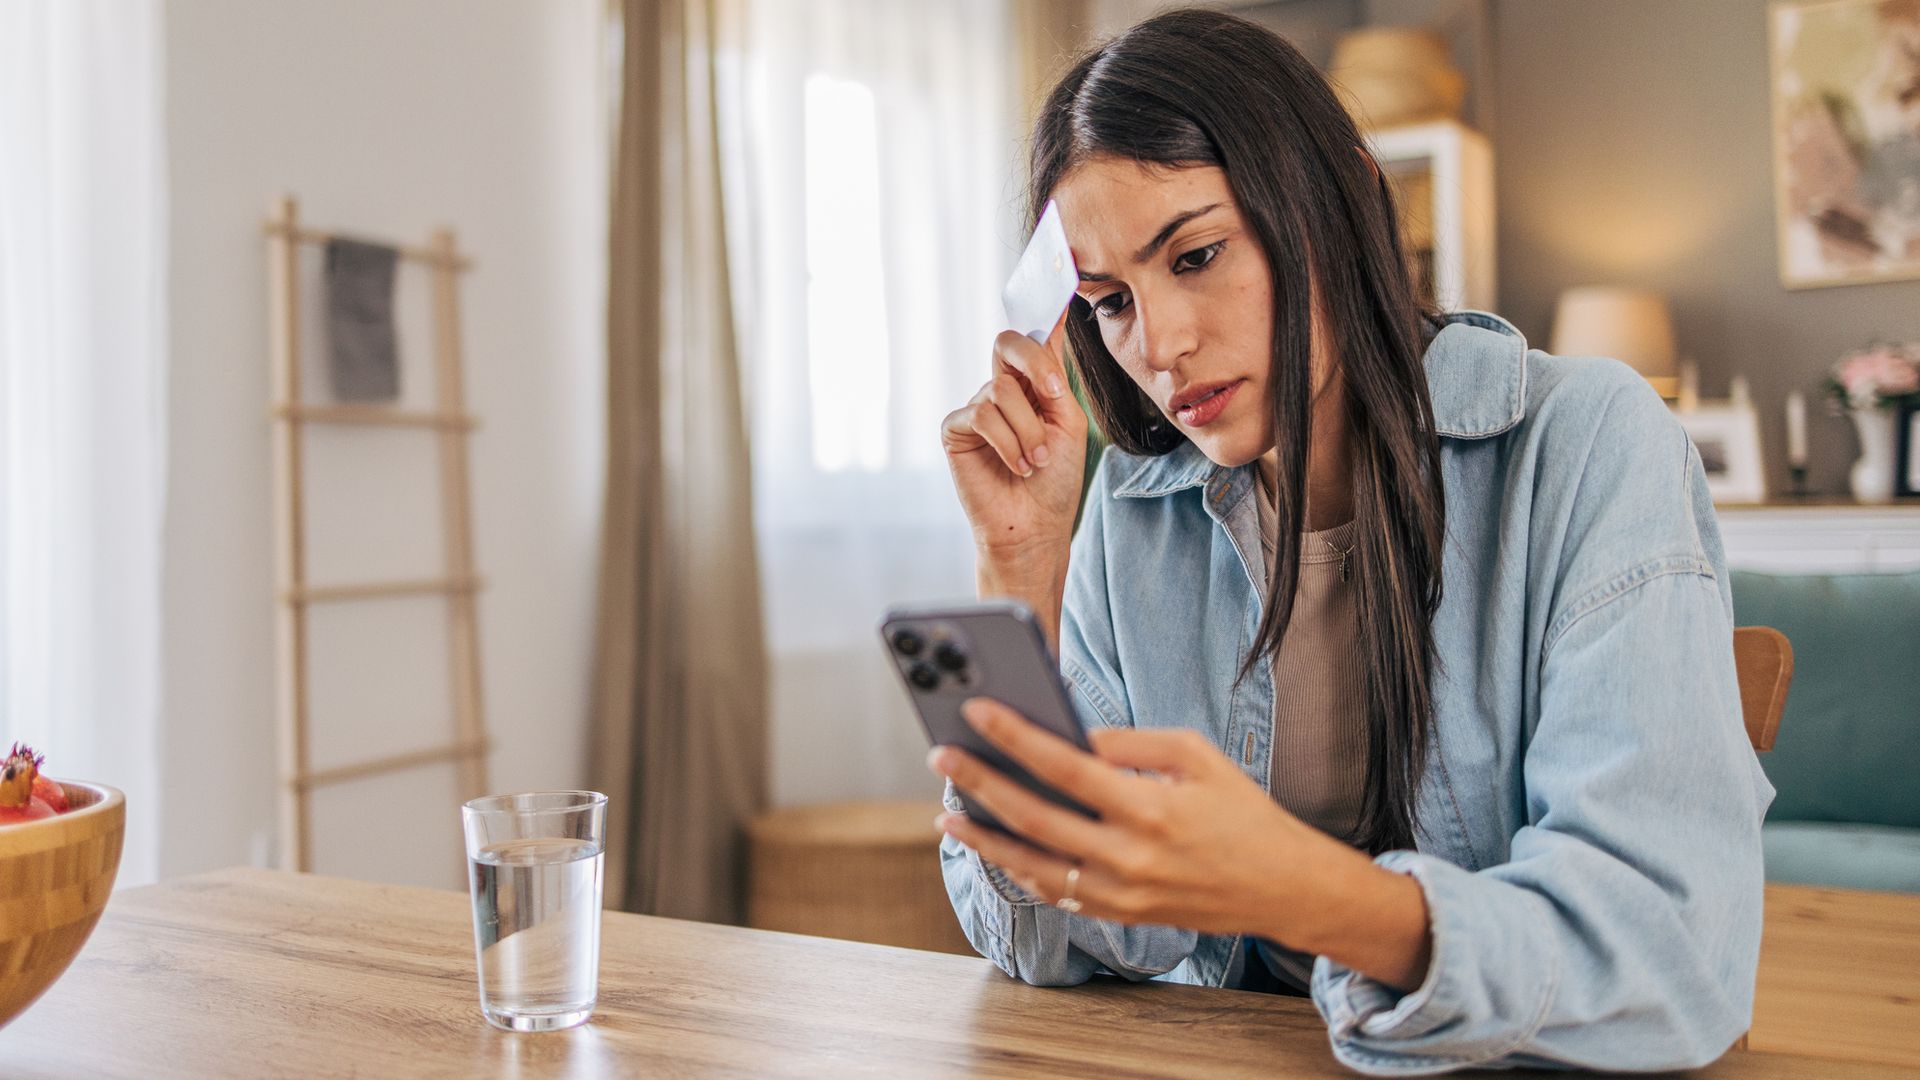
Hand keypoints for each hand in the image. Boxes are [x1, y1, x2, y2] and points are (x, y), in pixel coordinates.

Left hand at [929, 699, 1432, 989]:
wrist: (1282, 888)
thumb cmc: (1241, 812)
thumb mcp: (1196, 757)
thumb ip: (1131, 742)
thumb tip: (1070, 736)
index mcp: (1149, 807)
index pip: (1065, 765)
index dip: (1015, 736)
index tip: (978, 710)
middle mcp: (1128, 856)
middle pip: (1033, 817)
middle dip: (980, 784)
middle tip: (941, 757)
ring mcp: (1119, 894)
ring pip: (1032, 865)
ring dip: (984, 837)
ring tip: (948, 810)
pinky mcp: (1119, 915)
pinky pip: (1054, 892)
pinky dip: (1018, 868)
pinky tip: (994, 844)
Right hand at [941, 314, 1087, 564]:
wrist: (1033, 526)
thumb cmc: (1055, 480)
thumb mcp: (1067, 423)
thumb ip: (1053, 380)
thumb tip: (1048, 331)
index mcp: (1034, 385)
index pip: (1038, 336)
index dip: (1047, 302)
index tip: (1061, 266)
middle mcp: (1003, 389)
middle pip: (1008, 343)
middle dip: (1032, 360)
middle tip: (1051, 394)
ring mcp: (977, 408)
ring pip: (1001, 392)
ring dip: (1028, 431)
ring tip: (1035, 461)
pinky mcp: (955, 429)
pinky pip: (981, 414)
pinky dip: (1007, 442)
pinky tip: (1016, 465)